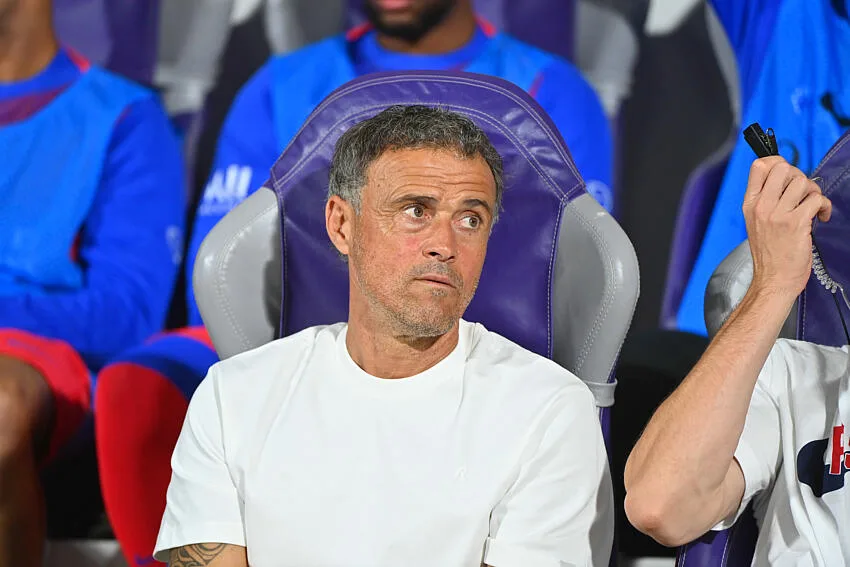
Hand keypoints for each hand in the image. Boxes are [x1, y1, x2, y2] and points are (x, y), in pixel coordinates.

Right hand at [742, 157, 831, 299]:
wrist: (773, 280)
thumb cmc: (769, 254)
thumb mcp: (756, 223)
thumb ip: (766, 200)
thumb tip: (788, 180)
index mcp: (750, 204)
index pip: (759, 166)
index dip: (777, 162)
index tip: (788, 175)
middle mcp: (761, 206)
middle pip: (783, 168)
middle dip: (799, 176)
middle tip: (803, 193)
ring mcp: (777, 215)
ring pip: (803, 182)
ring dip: (814, 192)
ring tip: (813, 207)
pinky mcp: (795, 224)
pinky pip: (816, 200)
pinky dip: (824, 206)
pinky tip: (821, 217)